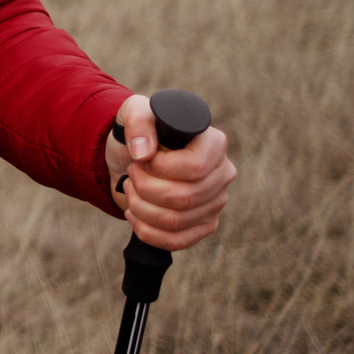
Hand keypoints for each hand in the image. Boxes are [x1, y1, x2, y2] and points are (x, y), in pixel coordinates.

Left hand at [105, 93, 236, 250]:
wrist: (133, 157)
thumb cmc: (139, 132)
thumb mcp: (133, 113)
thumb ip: (138, 123)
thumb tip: (144, 153)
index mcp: (214, 143)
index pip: (196, 167)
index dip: (161, 168)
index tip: (140, 159)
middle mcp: (223, 173)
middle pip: (184, 197)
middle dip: (144, 188)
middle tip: (131, 174)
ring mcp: (216, 202)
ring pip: (177, 221)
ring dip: (141, 208)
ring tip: (130, 190)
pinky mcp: (205, 224)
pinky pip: (178, 240)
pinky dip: (147, 231)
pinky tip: (134, 216)